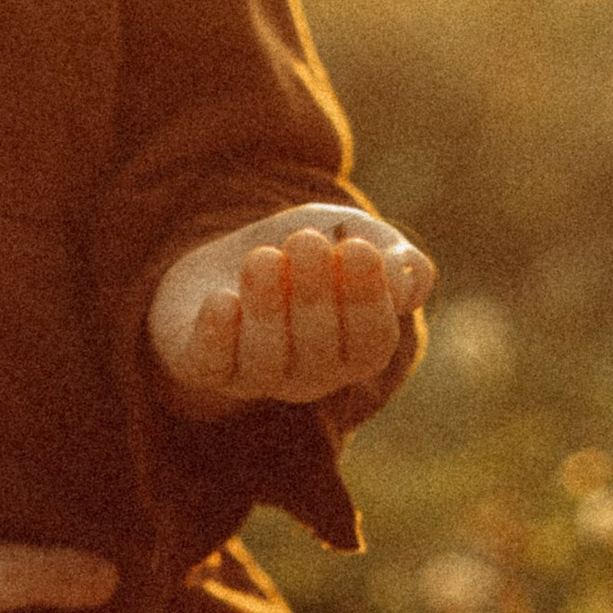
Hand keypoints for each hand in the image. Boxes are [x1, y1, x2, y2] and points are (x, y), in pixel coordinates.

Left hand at [148, 206, 433, 416]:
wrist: (225, 260)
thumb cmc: (302, 252)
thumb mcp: (352, 235)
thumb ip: (394, 257)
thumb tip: (407, 285)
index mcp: (355, 349)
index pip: (372, 342)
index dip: (366, 299)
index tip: (357, 248)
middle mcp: (311, 374)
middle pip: (319, 349)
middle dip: (314, 294)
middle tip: (305, 242)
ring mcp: (257, 377)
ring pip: (266, 359)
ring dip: (267, 307)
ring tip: (263, 258)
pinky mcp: (205, 367)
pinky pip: (212, 366)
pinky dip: (217, 336)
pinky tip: (222, 300)